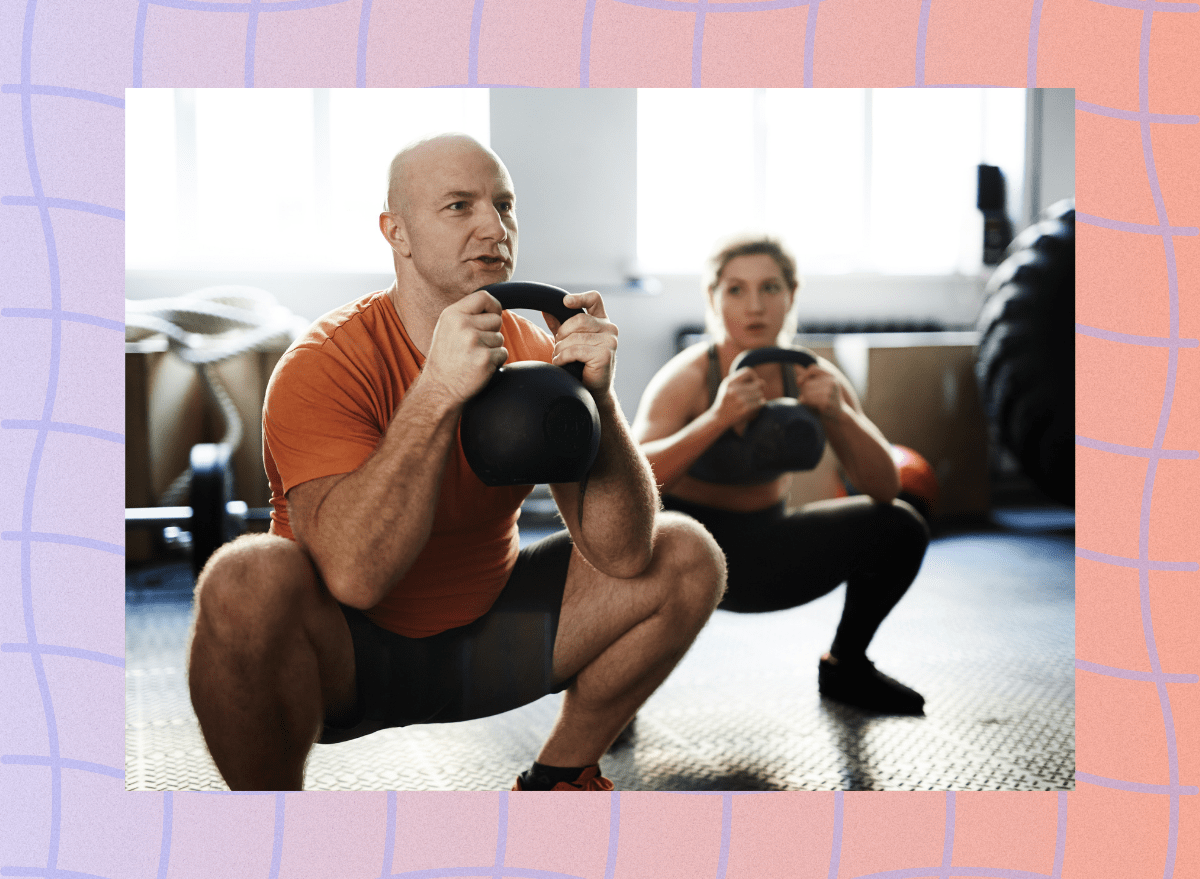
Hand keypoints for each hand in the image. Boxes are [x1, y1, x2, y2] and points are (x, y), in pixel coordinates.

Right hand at [422, 289, 507, 403]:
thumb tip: (494, 308)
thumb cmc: (445, 360)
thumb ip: (466, 315)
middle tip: (475, 346)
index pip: (483, 297)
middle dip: (492, 332)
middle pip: (496, 319)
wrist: (439, 389)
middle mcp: (462, 325)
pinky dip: (495, 362)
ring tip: (473, 358)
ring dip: (492, 349)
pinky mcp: (485, 358)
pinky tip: (478, 367)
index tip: (493, 315)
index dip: (493, 306)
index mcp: (452, 315)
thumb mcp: (447, 329)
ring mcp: (474, 341)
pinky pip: (503, 353)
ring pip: (500, 338)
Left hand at [542, 290, 618, 392]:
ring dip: (560, 349)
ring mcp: (610, 341)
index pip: (594, 299)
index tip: (565, 302)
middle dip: (562, 333)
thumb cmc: (582, 366)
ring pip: (575, 336)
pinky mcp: (605, 355)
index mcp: (602, 322)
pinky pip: (575, 350)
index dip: (580, 297)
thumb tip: (545, 309)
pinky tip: (563, 364)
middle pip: (579, 319)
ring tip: (559, 358)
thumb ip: (560, 325)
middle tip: (558, 347)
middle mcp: (610, 329)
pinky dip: (563, 358)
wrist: (594, 391)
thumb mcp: (570, 341)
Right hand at [713, 366, 766, 430]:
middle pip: (757, 383)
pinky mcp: (745, 409)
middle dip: (759, 388)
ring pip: (760, 393)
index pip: (748, 372)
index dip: (754, 376)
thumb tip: (762, 382)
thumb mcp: (727, 387)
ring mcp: (740, 400)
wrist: (719, 418)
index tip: (753, 383)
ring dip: (760, 397)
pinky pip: (760, 403)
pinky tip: (757, 405)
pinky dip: (761, 403)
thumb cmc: (725, 401)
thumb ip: (740, 380)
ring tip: (755, 400)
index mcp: (729, 382)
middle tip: (757, 393)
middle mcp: (734, 390)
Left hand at [797, 364, 845, 418]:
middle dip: (804, 391)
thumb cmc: (826, 400)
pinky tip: (813, 406)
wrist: (838, 414)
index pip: (813, 368)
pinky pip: (808, 400)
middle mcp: (832, 381)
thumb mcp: (820, 387)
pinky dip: (807, 403)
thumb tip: (796, 369)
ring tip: (811, 402)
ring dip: (805, 398)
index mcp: (831, 375)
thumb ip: (809, 379)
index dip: (804, 375)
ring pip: (806, 391)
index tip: (799, 383)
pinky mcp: (826, 401)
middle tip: (808, 398)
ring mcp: (830, 391)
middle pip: (807, 383)